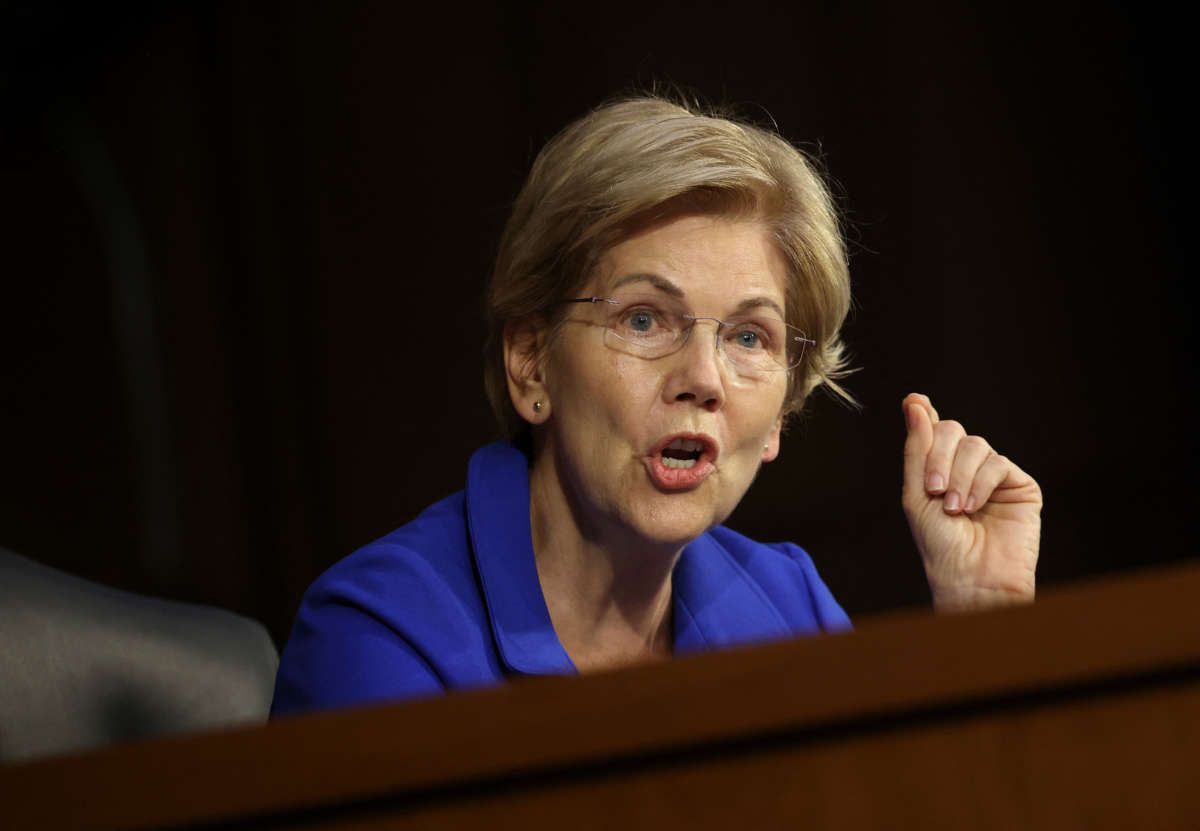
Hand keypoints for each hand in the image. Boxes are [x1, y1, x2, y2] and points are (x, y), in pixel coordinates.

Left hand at [902, 393, 1041, 611]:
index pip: (933, 432)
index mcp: (938, 469)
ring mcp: (993, 475)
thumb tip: (915, 402)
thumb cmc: (939, 543)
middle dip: (938, 457)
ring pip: (975, 445)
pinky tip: (973, 507)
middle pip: (951, 431)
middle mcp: (965, 468)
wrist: (970, 576)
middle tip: (933, 490)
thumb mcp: (916, 493)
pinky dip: (980, 483)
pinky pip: (997, 463)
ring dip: (958, 475)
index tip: (915, 401)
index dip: (924, 414)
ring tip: (954, 508)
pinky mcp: (1019, 485)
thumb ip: (917, 448)